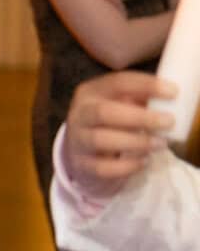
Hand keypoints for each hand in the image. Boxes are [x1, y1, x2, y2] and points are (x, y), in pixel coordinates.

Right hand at [63, 71, 173, 198]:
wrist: (81, 149)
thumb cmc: (110, 121)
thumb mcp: (120, 103)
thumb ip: (140, 99)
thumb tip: (168, 100)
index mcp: (91, 92)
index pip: (118, 83)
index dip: (146, 86)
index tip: (172, 92)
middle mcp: (79, 113)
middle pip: (104, 112)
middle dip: (140, 117)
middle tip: (168, 122)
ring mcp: (77, 139)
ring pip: (101, 140)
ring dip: (136, 142)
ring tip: (160, 144)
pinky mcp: (82, 164)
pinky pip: (103, 167)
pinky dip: (127, 166)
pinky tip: (143, 161)